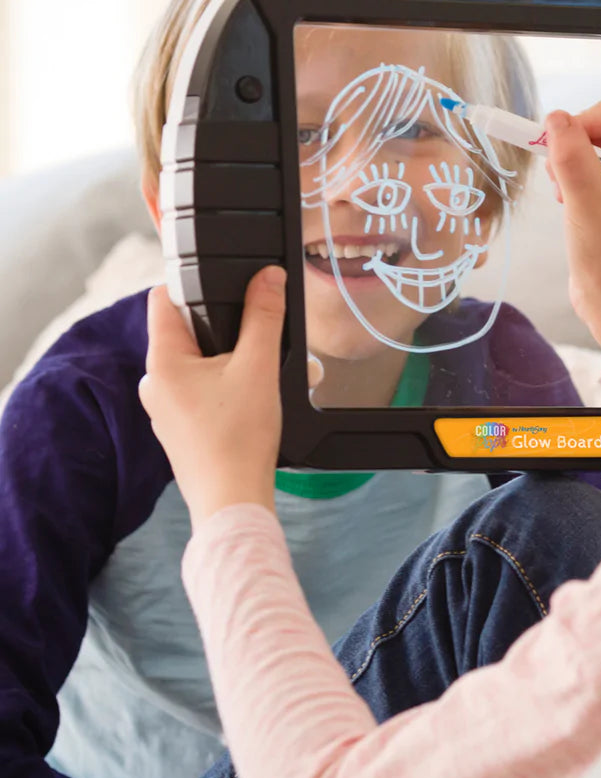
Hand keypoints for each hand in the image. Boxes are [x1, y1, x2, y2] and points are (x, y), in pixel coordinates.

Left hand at [139, 267, 285, 529]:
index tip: (228, 284)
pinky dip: (228, 388)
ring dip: (233, 361)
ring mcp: (164, 409)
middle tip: (262, 336)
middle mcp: (154, 383)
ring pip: (198, 364)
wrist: (232, 501)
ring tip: (270, 374)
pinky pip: (201, 392)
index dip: (195, 282)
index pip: (164, 298)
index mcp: (161, 361)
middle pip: (187, 330)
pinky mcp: (180, 428)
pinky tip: (256, 401)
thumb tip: (268, 276)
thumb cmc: (238, 439)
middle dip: (228, 328)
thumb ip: (264, 315)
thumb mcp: (259, 366)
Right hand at [545, 90, 600, 357]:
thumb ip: (572, 159)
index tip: (565, 151)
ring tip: (565, 196)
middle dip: (574, 144)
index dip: (588, 120)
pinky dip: (567, 176)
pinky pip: (582, 162)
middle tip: (560, 178)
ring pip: (587, 141)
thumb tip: (555, 118)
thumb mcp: (587, 206)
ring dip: (568, 162)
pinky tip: (567, 203)